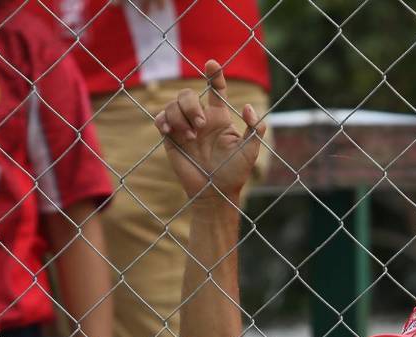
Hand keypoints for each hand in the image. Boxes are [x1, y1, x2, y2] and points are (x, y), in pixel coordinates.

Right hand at [155, 60, 266, 203]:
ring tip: (190, 138)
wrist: (214, 193)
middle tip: (200, 127)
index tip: (212, 64)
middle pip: (188, 94)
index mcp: (219, 118)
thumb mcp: (251, 151)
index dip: (214, 74)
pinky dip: (163, 120)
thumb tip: (247, 107)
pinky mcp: (171, 138)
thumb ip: (255, 128)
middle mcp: (200, 119)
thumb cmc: (234, 173)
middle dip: (192, 106)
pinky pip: (160, 119)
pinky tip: (169, 131)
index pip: (215, 90)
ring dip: (180, 117)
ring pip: (173, 105)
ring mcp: (184, 127)